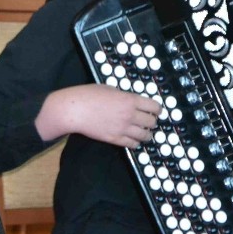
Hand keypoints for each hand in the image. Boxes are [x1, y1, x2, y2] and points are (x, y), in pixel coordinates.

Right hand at [36, 83, 159, 147]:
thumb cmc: (88, 95)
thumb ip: (123, 96)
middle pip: (152, 122)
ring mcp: (123, 128)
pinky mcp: (115, 139)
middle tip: (149, 121)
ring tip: (144, 132)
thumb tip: (129, 101)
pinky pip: (133, 144)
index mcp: (130, 100)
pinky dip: (136, 142)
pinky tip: (133, 139)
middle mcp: (130, 115)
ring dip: (146, 134)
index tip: (156, 111)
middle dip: (152, 122)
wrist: (75, 110)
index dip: (157, 109)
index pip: (154, 107)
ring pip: (145, 135)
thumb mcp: (109, 89)